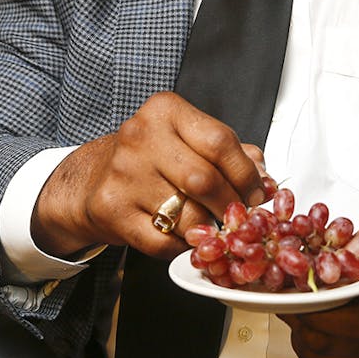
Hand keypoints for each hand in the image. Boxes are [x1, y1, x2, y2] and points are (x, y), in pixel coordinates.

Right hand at [31, 91, 265, 259]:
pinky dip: (183, 247)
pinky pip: (163, 242)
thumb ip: (230, 153)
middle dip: (233, 206)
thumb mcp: (187, 139)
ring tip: (213, 229)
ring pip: (187, 215)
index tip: (259, 194)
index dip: (247, 174)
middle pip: (206, 180)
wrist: (92, 179)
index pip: (220, 141)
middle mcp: (140, 136)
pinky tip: (185, 239)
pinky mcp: (111, 209)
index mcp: (165, 110)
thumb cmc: (150, 157)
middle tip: (241, 218)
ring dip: (210, 231)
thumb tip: (266, 179)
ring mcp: (123, 173)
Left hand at [280, 202, 358, 357]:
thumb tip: (350, 250)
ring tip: (300, 303)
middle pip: (333, 343)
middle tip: (285, 288)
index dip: (313, 301)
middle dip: (301, 315)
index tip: (293, 278)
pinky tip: (314, 324)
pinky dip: (314, 351)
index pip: (353, 317)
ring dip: (303, 334)